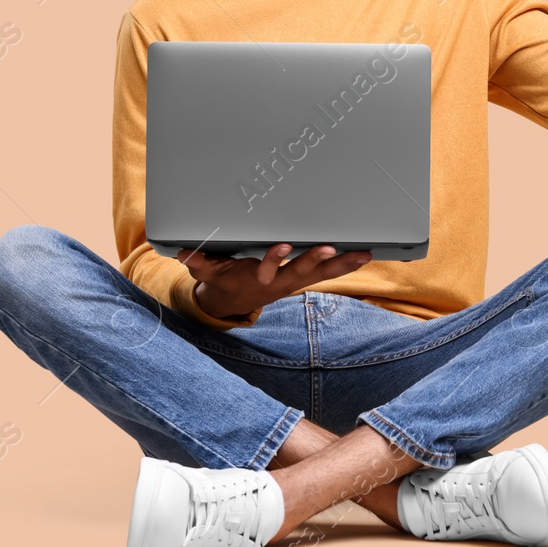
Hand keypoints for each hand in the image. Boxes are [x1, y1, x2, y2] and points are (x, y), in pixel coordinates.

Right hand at [177, 243, 372, 318]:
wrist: (236, 301)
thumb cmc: (224, 280)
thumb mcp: (208, 273)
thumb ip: (198, 263)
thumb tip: (183, 253)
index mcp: (257, 278)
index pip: (266, 268)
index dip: (274, 259)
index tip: (282, 245)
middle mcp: (280, 282)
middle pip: (300, 271)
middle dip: (315, 259)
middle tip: (330, 247)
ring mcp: (295, 281)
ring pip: (321, 273)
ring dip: (342, 264)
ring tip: (363, 254)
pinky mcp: (306, 278)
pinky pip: (329, 272)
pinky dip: (346, 264)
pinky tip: (364, 255)